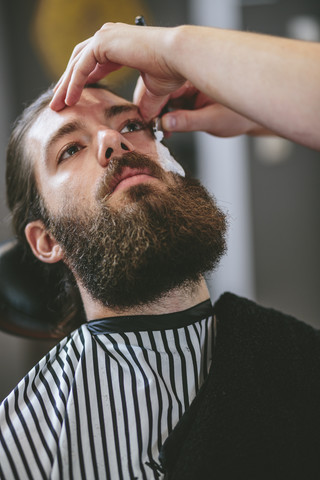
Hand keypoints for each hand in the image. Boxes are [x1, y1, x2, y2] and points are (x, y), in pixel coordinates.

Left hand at [50, 23, 184, 111]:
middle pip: (79, 61)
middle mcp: (110, 36)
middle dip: (67, 83)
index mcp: (119, 45)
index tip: (72, 100)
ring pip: (76, 63)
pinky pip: (81, 66)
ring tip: (58, 105)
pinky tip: (69, 99)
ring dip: (66, 85)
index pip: (92, 63)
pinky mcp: (103, 42)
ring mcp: (106, 36)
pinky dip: (73, 83)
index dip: (80, 82)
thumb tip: (144, 120)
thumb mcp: (152, 93)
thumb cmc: (172, 72)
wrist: (178, 59)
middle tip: (58, 103)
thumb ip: (144, 104)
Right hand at [135, 81, 262, 136]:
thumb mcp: (214, 121)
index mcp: (196, 76)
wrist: (252, 121)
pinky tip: (165, 129)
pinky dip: (165, 117)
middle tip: (148, 127)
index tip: (143, 118)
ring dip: (157, 114)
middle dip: (151, 107)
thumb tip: (166, 123)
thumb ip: (188, 122)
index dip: (151, 101)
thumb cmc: (241, 117)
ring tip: (158, 131)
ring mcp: (188, 90)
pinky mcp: (188, 99)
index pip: (165, 84)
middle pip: (159, 89)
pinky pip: (170, 106)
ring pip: (162, 98)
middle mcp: (190, 80)